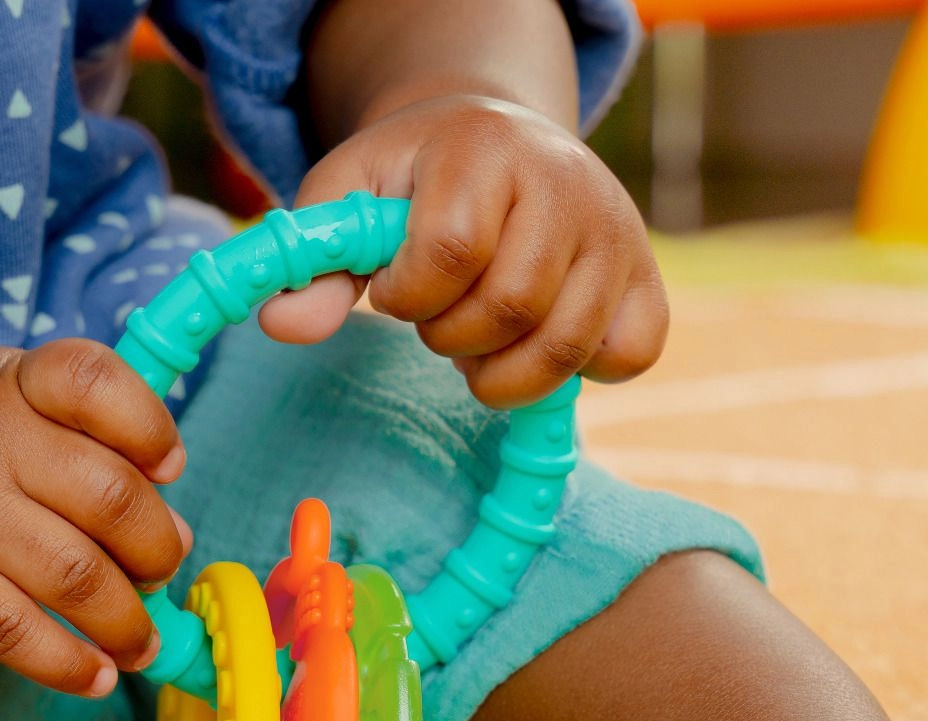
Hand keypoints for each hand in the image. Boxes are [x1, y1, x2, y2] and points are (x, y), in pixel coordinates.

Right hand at [0, 341, 189, 696]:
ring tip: (141, 639)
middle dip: (159, 550)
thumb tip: (175, 533)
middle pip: (110, 498)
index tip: (170, 467)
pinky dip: (68, 664)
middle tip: (160, 570)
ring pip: (76, 577)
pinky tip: (97, 675)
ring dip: (128, 621)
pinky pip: (14, 634)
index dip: (151, 428)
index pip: (96, 383)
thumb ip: (96, 440)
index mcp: (19, 383)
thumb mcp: (14, 393)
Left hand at [260, 95, 667, 405]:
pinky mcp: (646, 279)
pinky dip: (579, 370)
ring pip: (567, 346)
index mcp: (484, 149)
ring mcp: (616, 233)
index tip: (399, 292)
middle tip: (442, 316)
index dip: (413, 296)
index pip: (451, 249)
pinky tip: (541, 341)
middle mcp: (565, 182)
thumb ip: (314, 262)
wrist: (496, 144)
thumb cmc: (414, 181)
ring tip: (482, 339)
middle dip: (453, 336)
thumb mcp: (351, 198)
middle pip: (509, 306)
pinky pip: (628, 355)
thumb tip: (281, 327)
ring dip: (505, 370)